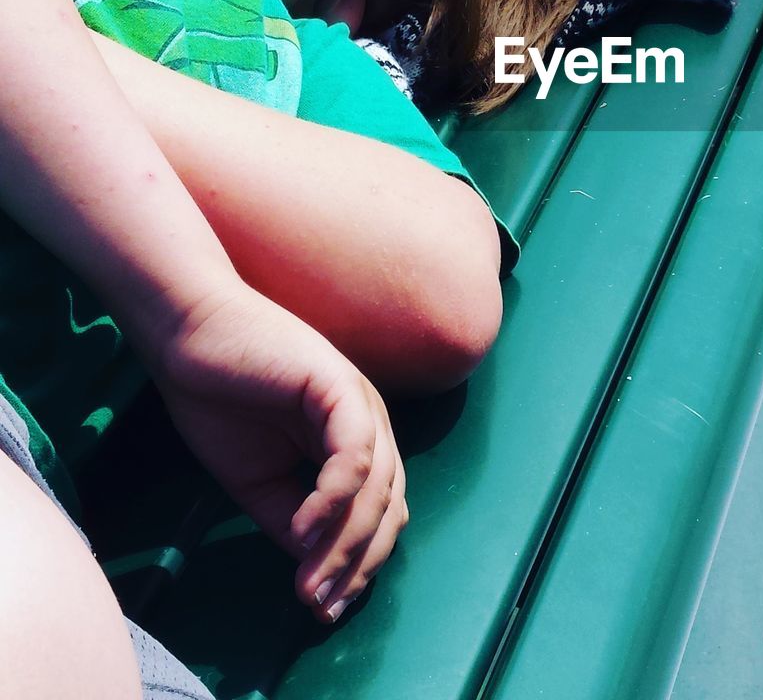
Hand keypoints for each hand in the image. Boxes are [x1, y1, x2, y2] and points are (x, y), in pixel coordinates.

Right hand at [147, 283, 408, 622]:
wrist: (191, 338)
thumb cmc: (221, 399)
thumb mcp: (259, 479)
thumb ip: (292, 517)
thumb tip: (315, 566)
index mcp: (354, 441)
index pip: (380, 511)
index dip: (360, 562)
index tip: (327, 608)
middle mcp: (368, 422)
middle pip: (388, 504)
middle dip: (358, 563)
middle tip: (323, 607)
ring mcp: (359, 402)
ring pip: (378, 484)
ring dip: (347, 542)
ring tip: (313, 584)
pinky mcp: (339, 386)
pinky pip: (354, 451)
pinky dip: (334, 495)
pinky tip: (306, 529)